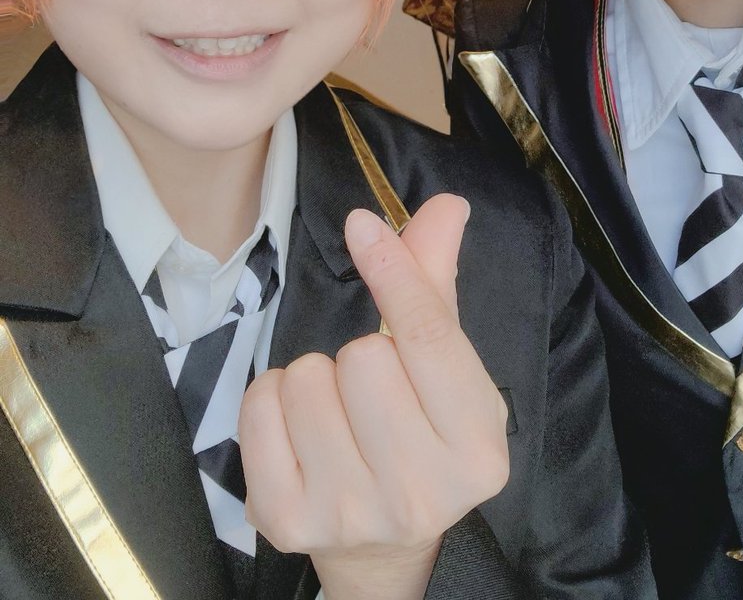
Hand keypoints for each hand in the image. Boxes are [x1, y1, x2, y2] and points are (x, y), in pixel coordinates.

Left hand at [238, 194, 509, 599]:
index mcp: (476, 447)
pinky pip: (258, 407)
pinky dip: (270, 400)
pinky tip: (297, 430)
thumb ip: (436, 282)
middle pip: (361, 357)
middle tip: (371, 391)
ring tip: (336, 412)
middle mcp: (421, 491)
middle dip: (358, 355)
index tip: (362, 226)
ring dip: (313, 377)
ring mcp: (350, 511)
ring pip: (305, 378)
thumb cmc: (418, 430)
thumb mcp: (444, 367)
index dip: (394, 272)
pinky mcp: (287, 519)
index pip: (429, 338)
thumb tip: (446, 205)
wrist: (382, 546)